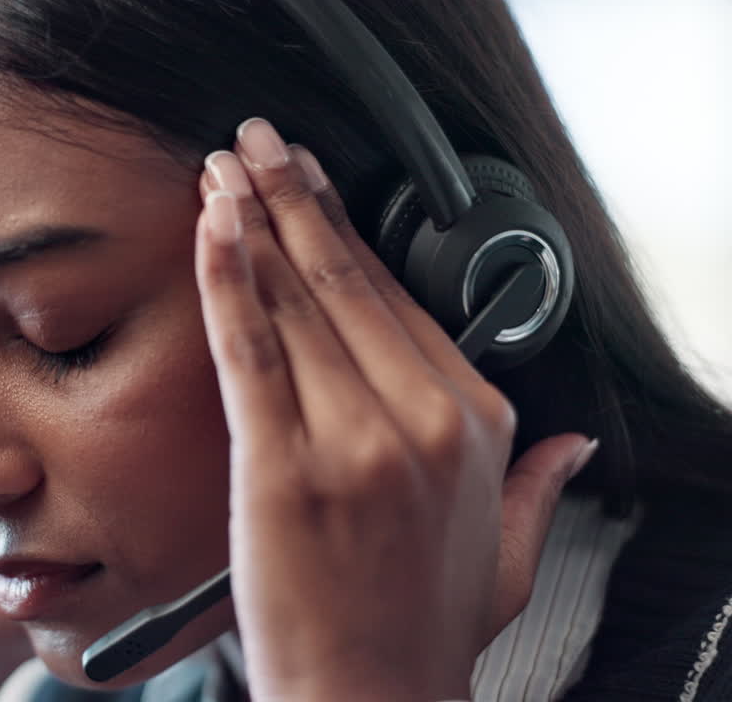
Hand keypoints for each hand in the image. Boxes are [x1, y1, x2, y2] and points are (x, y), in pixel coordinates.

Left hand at [194, 119, 595, 701]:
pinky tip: (212, 227)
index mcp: (472, 423)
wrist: (367, 700)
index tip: (313, 187)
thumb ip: (539, 484)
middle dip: (294, 197)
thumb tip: (575, 446)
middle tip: (261, 141)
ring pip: (296, 303)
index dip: (344, 232)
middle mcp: (418, 419)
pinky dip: (228, 280)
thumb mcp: (509, 556)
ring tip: (226, 166)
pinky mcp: (280, 467)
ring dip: (254, 220)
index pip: (400, 300)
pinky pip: (251, 351)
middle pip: (345, 281)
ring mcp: (350, 440)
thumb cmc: (421, 628)